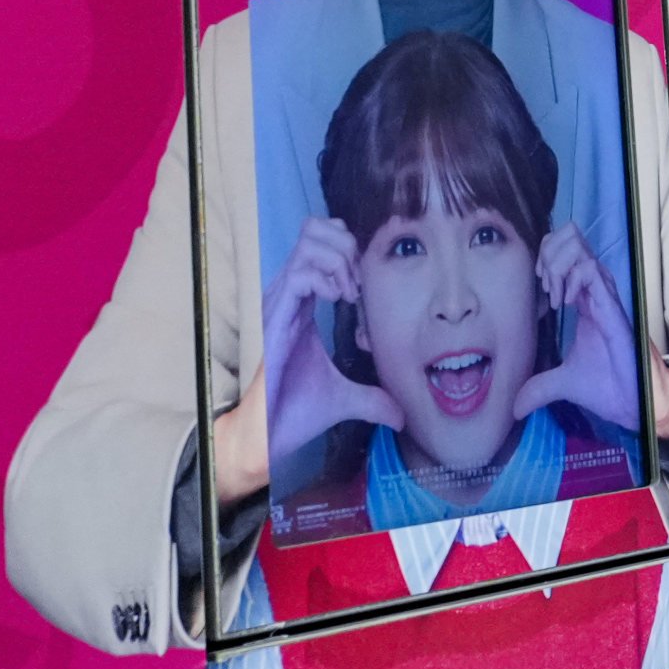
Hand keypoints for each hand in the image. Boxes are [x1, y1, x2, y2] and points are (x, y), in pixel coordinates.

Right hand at [258, 217, 399, 476]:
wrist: (266, 438)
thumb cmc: (295, 412)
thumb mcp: (346, 399)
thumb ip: (375, 398)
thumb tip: (402, 415)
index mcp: (302, 305)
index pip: (320, 246)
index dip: (348, 249)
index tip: (366, 283)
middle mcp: (288, 297)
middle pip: (313, 231)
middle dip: (346, 244)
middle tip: (359, 280)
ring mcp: (279, 305)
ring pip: (307, 244)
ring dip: (339, 259)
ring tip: (351, 291)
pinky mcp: (274, 319)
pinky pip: (299, 274)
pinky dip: (327, 278)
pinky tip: (340, 300)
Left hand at [518, 222, 668, 439]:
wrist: (631, 401)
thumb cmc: (606, 385)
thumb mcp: (561, 384)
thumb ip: (537, 388)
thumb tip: (513, 409)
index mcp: (585, 301)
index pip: (565, 255)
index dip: (546, 259)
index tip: (538, 286)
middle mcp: (595, 292)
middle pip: (572, 240)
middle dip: (549, 253)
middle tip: (544, 283)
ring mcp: (604, 296)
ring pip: (580, 248)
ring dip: (558, 264)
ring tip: (554, 292)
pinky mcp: (612, 305)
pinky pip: (591, 270)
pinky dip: (572, 279)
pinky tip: (565, 303)